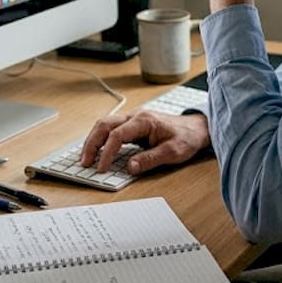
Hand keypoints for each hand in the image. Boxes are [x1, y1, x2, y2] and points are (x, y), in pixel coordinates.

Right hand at [79, 110, 210, 174]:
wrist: (196, 128)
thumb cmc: (187, 137)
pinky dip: (100, 138)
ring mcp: (133, 117)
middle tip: (85, 162)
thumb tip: (130, 167)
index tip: (101, 167)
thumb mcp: (173, 152)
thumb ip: (150, 159)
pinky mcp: (132, 123)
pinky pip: (111, 128)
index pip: (117, 135)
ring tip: (86, 158)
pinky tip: (96, 150)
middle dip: (91, 143)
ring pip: (104, 124)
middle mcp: (135, 115)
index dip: (106, 152)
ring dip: (93, 140)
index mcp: (144, 121)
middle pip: (104, 125)